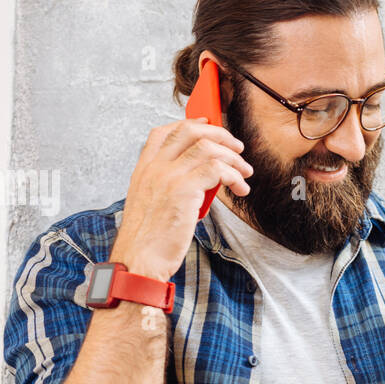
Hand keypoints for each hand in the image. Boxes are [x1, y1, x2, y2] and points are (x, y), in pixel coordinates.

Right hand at [110, 118, 253, 279]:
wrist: (139, 260)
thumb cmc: (148, 241)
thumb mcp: (150, 205)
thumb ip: (168, 186)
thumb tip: (201, 179)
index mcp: (143, 170)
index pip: (163, 132)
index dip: (189, 123)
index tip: (208, 125)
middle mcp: (154, 168)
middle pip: (189, 132)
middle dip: (220, 135)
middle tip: (237, 148)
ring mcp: (168, 176)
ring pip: (208, 148)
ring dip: (233, 159)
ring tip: (244, 173)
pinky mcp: (183, 190)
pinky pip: (217, 169)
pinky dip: (234, 176)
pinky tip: (240, 188)